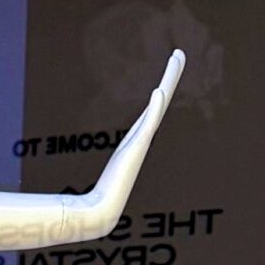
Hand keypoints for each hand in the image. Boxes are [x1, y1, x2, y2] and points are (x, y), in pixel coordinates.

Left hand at [75, 49, 185, 236]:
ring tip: (176, 60)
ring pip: (159, 107)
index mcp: (136, 139)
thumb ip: (100, 159)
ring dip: (168, 83)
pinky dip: (154, 109)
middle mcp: (143, 139)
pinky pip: (148, 125)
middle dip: (171, 77)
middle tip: (179, 54)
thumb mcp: (97, 170)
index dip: (162, 89)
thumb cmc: (99, 194)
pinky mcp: (136, 151)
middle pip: (161, 101)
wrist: (100, 211)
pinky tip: (157, 92)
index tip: (169, 71)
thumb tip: (84, 160)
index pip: (152, 109)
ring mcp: (142, 144)